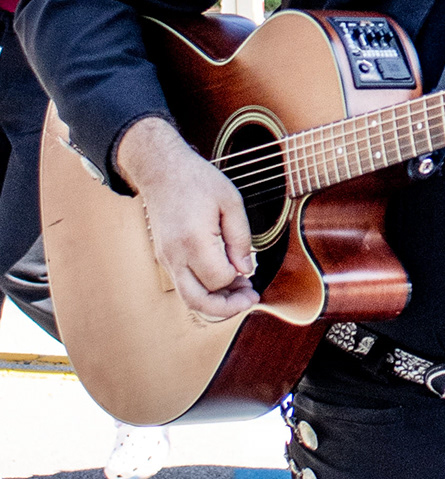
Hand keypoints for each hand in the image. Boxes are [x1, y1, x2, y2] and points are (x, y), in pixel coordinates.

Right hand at [114, 115, 259, 322]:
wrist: (161, 170)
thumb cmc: (197, 181)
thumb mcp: (231, 202)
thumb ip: (241, 238)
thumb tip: (246, 270)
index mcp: (193, 240)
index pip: (219, 279)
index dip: (238, 281)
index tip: (250, 271)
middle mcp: (175, 255)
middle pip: (198, 301)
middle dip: (227, 308)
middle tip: (249, 299)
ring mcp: (166, 258)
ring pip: (189, 298)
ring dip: (215, 302)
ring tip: (239, 291)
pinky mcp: (164, 258)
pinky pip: (184, 285)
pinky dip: (204, 290)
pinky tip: (223, 280)